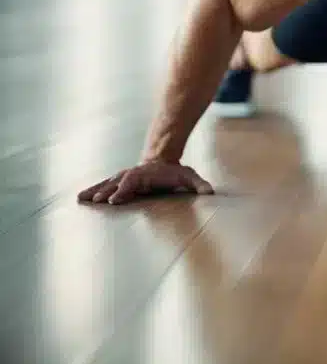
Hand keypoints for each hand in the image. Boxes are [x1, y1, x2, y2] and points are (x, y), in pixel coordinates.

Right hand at [77, 160, 213, 205]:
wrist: (163, 161)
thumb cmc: (176, 173)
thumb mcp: (190, 177)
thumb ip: (199, 184)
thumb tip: (209, 192)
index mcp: (146, 174)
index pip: (133, 181)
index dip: (124, 190)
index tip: (115, 200)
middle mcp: (132, 175)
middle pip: (117, 183)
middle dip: (107, 192)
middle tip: (97, 202)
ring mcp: (124, 177)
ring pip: (107, 183)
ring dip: (95, 191)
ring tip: (81, 199)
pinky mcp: (119, 182)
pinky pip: (104, 186)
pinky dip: (93, 190)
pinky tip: (81, 198)